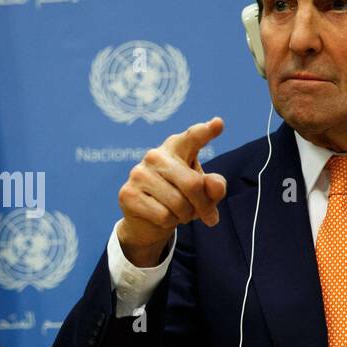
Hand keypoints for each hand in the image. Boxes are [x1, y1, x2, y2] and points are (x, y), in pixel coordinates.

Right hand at [116, 117, 227, 266]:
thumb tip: (213, 184)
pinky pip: (163, 215)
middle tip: (207, 216)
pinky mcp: (128, 194)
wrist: (148, 221)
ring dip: (185, 215)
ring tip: (180, 213)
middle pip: (192, 184)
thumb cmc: (180, 198)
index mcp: (177, 148)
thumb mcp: (203, 193)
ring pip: (178, 203)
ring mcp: (139, 174)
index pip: (192, 138)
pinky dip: (169, 222)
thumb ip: (214, 187)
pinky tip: (162, 217)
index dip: (205, 132)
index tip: (218, 124)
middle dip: (204, 206)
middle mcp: (155, 155)